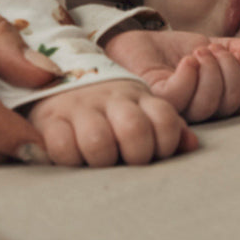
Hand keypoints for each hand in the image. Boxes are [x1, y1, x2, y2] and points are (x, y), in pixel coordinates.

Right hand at [27, 80, 196, 165]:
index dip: (166, 145)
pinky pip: (62, 146)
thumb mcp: (140, 110)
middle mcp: (111, 98)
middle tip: (128, 161)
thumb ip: (167, 128)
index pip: (166, 120)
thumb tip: (191, 144)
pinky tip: (74, 157)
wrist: (55, 77)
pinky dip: (70, 159)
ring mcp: (79, 106)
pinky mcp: (49, 118)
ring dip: (102, 160)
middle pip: (135, 130)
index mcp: (139, 97)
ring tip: (99, 161)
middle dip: (136, 155)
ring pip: (98, 142)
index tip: (155, 153)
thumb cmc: (107, 108)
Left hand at [105, 30, 239, 121]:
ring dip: (211, 71)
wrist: (136, 39)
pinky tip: (187, 59)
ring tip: (199, 52)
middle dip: (230, 70)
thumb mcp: (209, 44)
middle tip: (214, 50)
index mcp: (216, 99)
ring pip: (207, 104)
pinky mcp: (156, 100)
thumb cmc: (171, 49)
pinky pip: (180, 96)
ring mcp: (177, 108)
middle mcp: (198, 109)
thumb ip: (234, 49)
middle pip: (229, 104)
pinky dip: (190, 75)